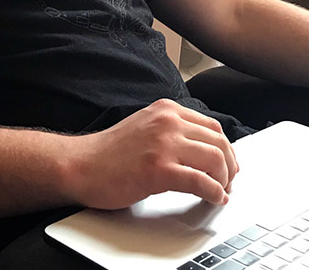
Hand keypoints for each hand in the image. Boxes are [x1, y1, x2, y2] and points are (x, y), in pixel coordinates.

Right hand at [63, 99, 238, 208]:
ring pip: (215, 160)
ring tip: (221, 192)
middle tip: (228, 182)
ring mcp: (164, 144)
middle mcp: (168, 122)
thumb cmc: (108, 154)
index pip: (212, 126)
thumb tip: (202, 150)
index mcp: (166, 110)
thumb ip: (172, 132)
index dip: (226, 149)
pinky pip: (201, 181)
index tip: (228, 164)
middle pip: (219, 142)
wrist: (79, 165)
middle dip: (229, 166)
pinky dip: (214, 193)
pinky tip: (215, 199)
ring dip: (224, 180)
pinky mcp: (159, 169)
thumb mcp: (145, 128)